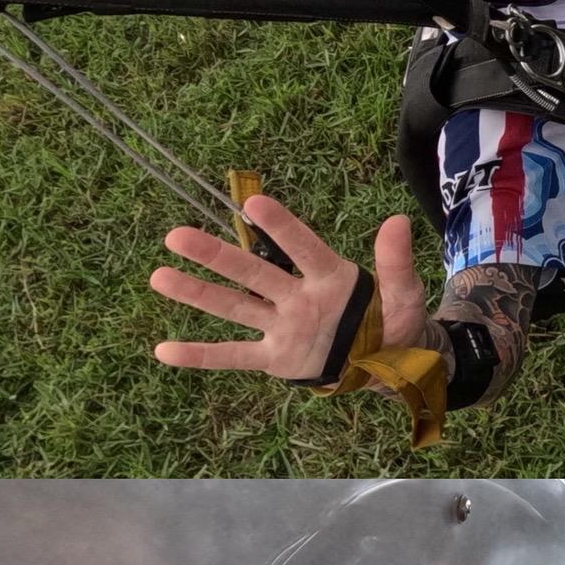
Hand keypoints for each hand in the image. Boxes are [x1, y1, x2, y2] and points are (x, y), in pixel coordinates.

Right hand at [151, 195, 429, 379]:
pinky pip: (234, 356)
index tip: (252, 204)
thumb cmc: (393, 319)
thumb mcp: (405, 294)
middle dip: (216, 256)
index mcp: (328, 277)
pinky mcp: (277, 358)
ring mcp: (283, 326)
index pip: (302, 247)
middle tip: (177, 235)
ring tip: (159, 276)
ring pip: (234, 307)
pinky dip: (201, 356)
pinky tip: (164, 350)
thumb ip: (396, 263)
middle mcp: (296, 296)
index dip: (281, 227)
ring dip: (198, 293)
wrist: (387, 360)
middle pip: (253, 273)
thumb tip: (400, 221)